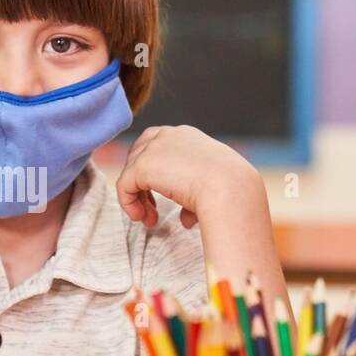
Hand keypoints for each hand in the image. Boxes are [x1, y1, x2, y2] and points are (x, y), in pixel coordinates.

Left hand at [116, 125, 262, 228]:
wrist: (231, 189)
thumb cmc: (230, 190)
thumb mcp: (210, 188)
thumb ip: (192, 197)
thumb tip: (186, 218)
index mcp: (185, 136)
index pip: (155, 146)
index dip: (152, 173)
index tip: (161, 198)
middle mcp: (168, 135)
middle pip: (138, 156)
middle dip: (141, 185)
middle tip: (153, 211)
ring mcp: (154, 148)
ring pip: (130, 173)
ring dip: (137, 198)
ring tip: (150, 220)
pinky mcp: (143, 165)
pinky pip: (124, 186)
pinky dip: (129, 204)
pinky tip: (143, 219)